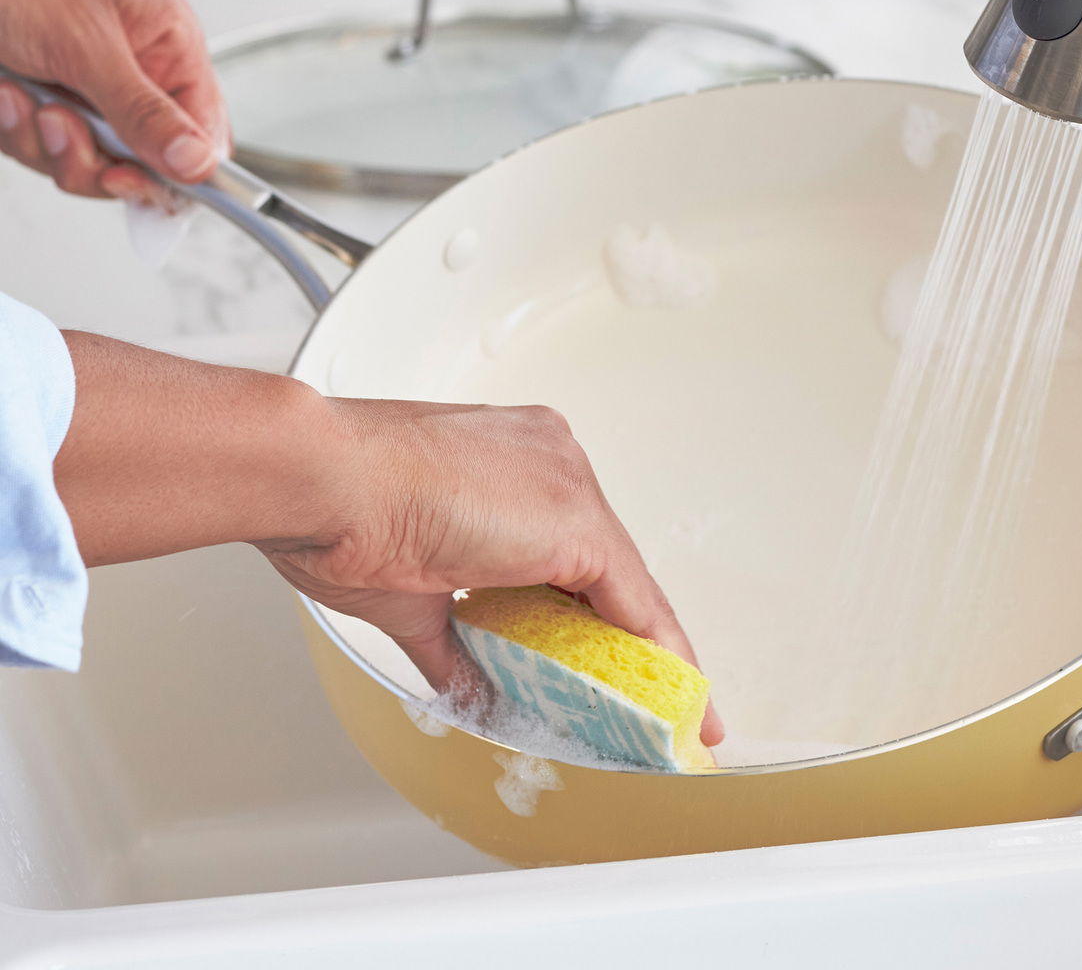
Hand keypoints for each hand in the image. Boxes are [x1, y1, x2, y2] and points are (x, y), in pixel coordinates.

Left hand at [0, 0, 227, 201]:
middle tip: (62, 128)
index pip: (204, 129)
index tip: (138, 185)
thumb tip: (197, 162)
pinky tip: (5, 93)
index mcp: (168, 43)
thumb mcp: (88, 45)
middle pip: (143, 159)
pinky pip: (40, 149)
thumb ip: (144, 112)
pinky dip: (14, 130)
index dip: (181, 169)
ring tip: (22, 99)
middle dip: (92, 155)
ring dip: (42, 141)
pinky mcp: (42, 102)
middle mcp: (134, 69)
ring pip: (85, 160)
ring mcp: (86, 89)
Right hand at [263, 397, 723, 743]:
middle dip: (626, 637)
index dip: (593, 607)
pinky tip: (668, 695)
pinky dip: (654, 652)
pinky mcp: (576, 521)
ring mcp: (569, 482)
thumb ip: (454, 642)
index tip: (615, 652)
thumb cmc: (337, 513)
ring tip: (671, 713)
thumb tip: (470, 688)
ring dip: (645, 654)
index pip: (571, 548)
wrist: (320, 477)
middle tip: (650, 698)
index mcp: (512, 461)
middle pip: (606, 567)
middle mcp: (553, 459)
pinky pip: (634, 599)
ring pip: (625, 584)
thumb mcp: (409, 591)